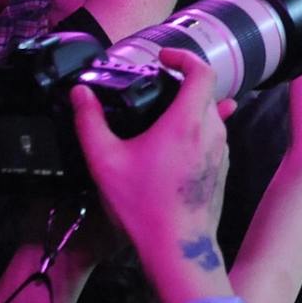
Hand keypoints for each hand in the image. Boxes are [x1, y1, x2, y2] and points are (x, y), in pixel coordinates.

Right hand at [70, 49, 234, 299]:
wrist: (178, 246)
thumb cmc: (142, 205)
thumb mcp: (105, 161)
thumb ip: (89, 123)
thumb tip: (79, 93)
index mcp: (187, 121)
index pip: (202, 70)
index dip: (183, 56)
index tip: (163, 57)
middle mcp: (212, 130)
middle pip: (205, 90)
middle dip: (182, 81)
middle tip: (155, 84)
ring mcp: (222, 149)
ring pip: (211, 113)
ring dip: (189, 106)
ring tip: (160, 114)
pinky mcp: (223, 166)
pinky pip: (213, 135)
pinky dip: (196, 129)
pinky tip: (173, 143)